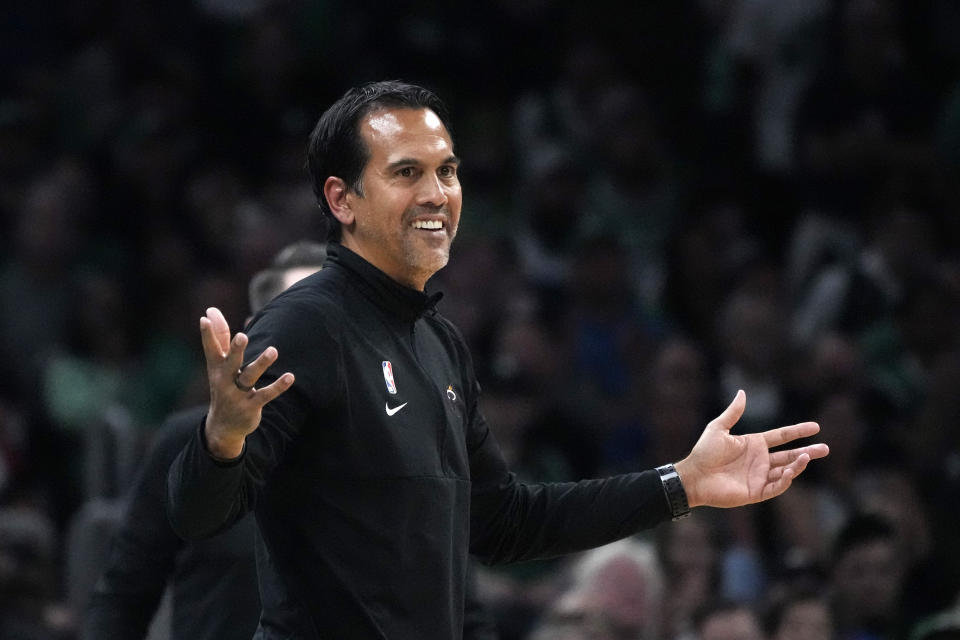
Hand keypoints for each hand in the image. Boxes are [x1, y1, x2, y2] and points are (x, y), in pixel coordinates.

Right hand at [200, 307, 294, 458]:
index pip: (211, 348)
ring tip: (273, 350)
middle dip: (236, 350)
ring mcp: (238, 394)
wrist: (223, 425)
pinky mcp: (251, 406)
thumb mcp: (218, 363)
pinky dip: (278, 386)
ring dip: (261, 363)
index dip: (208, 334)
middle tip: (242, 335)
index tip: (205, 320)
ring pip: (250, 376)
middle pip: (231, 362)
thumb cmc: (223, 385)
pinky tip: (290, 376)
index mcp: (217, 367)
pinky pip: (266, 395)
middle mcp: (225, 380)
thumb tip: (210, 311)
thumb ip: (218, 337)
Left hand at [674, 390, 827, 507]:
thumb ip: (733, 412)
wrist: (694, 476)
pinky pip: (776, 486)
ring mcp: (759, 476)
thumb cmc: (704, 452)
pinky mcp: (756, 492)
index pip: (781, 436)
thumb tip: (742, 392)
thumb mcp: (718, 428)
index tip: (815, 427)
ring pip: (786, 470)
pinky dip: (786, 479)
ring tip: (808, 456)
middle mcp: (760, 460)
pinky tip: (791, 470)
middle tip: (826, 449)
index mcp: (754, 444)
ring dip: (798, 464)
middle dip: (808, 452)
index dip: (797, 432)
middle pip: (789, 455)